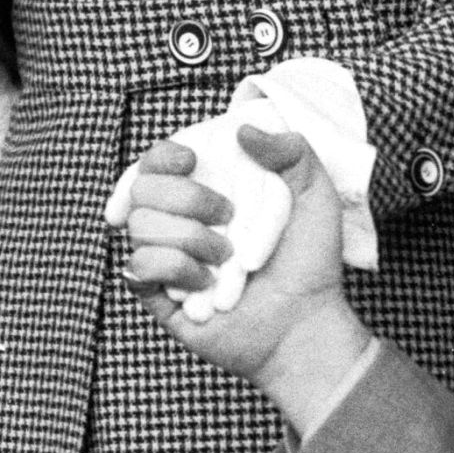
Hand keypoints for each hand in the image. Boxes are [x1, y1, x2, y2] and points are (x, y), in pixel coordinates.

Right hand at [122, 127, 372, 435]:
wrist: (304, 322)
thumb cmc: (310, 261)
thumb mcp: (316, 196)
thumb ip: (292, 152)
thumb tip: (241, 129)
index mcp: (209, 190)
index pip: (158, 160)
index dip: (164, 154)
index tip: (191, 160)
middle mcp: (180, 219)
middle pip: (142, 187)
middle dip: (188, 198)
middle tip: (229, 216)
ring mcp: (164, 254)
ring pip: (139, 225)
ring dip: (191, 239)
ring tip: (227, 259)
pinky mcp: (155, 292)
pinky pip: (137, 265)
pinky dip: (178, 271)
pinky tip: (206, 284)